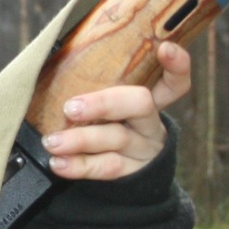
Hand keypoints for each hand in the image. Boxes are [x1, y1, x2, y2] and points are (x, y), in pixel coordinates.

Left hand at [42, 41, 190, 180]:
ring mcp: (145, 149)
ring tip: (52, 142)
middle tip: (70, 108)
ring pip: (117, 138)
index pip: (174, 80)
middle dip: (103, 103)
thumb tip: (56, 61)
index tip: (165, 48)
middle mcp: (152, 123)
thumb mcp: (112, 105)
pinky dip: (80, 166)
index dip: (177, 65)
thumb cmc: (108, 126)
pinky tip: (58, 163)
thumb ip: (98, 87)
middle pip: (140, 104)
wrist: (129, 181)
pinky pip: (107, 168)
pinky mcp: (133, 174)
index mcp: (152, 100)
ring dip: (81, 139)